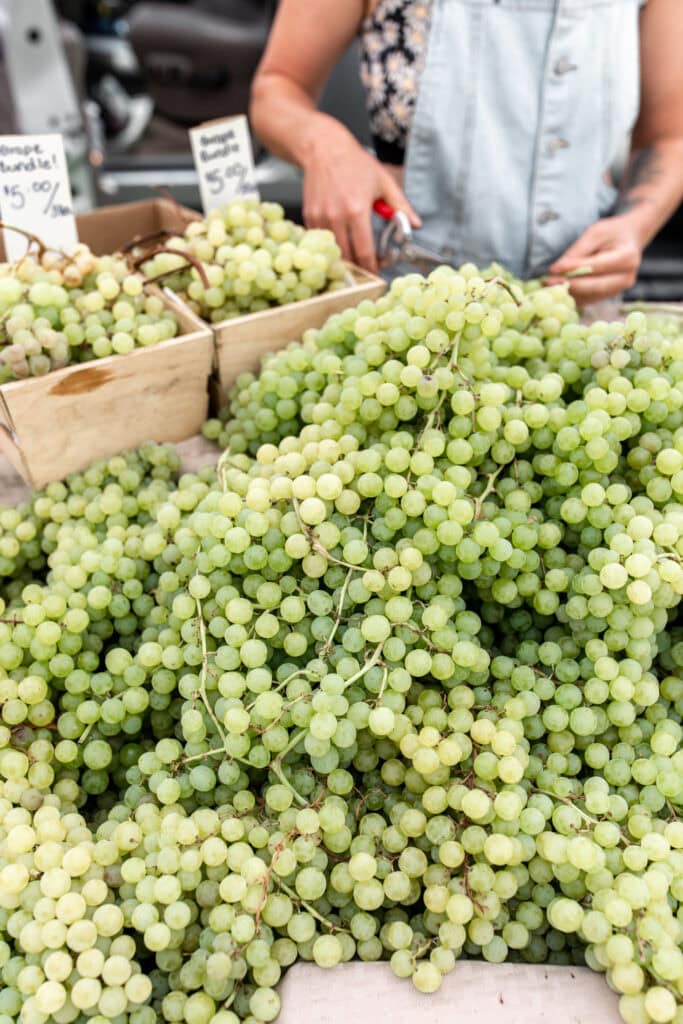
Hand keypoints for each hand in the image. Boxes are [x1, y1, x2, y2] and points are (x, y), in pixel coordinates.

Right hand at [301, 120, 420, 271]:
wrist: (324, 149)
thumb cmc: (355, 163)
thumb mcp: (384, 183)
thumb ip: (400, 207)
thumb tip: (416, 225)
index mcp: (357, 210)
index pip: (365, 251)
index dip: (372, 267)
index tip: (377, 272)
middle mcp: (336, 217)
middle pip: (348, 257)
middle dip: (359, 266)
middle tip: (368, 265)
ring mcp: (320, 218)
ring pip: (333, 252)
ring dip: (345, 258)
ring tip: (356, 254)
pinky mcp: (309, 217)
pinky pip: (322, 241)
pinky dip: (332, 244)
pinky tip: (342, 238)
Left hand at [546, 215, 644, 304]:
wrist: (630, 239)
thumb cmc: (612, 232)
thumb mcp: (595, 232)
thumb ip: (578, 250)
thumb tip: (557, 269)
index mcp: (627, 257)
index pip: (597, 266)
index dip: (574, 269)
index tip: (553, 268)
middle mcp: (627, 277)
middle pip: (595, 286)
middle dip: (569, 285)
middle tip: (547, 282)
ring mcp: (620, 289)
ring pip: (591, 296)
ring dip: (569, 293)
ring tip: (550, 286)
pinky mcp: (611, 295)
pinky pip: (590, 300)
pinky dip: (573, 296)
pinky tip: (559, 290)